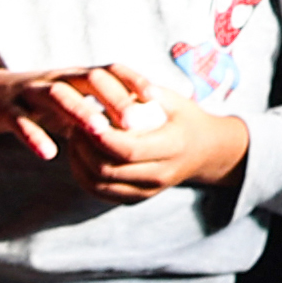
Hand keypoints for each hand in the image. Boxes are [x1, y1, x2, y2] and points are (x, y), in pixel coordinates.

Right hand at [0, 64, 134, 160]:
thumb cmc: (32, 102)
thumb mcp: (66, 102)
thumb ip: (93, 111)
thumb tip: (132, 129)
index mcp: (73, 76)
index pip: (109, 70)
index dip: (133, 81)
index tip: (156, 100)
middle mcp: (55, 79)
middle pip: (88, 79)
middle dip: (113, 98)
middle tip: (135, 122)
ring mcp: (29, 92)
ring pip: (56, 95)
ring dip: (78, 111)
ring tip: (97, 132)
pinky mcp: (5, 109)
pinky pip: (20, 120)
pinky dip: (34, 135)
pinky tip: (48, 153)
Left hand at [26, 65, 250, 200]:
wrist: (207, 151)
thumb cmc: (187, 119)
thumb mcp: (177, 101)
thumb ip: (151, 94)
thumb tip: (124, 85)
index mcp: (173, 147)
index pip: (128, 150)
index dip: (101, 137)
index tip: (86, 119)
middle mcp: (161, 174)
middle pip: (108, 170)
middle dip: (84, 148)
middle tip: (74, 124)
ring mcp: (148, 190)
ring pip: (100, 185)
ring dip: (79, 163)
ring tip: (74, 138)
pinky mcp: (137, 198)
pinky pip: (101, 193)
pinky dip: (83, 176)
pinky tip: (78, 155)